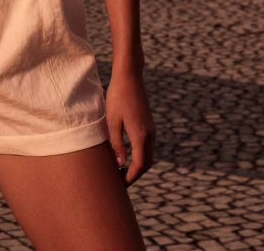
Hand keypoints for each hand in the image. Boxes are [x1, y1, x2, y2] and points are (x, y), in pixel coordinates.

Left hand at [105, 67, 155, 185]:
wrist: (129, 77)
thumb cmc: (117, 97)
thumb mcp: (112, 122)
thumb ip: (116, 144)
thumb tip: (120, 164)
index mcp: (141, 135)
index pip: (139, 165)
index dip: (131, 177)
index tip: (121, 185)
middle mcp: (150, 134)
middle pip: (146, 163)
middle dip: (135, 174)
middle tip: (120, 181)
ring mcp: (151, 129)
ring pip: (149, 155)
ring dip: (139, 165)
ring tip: (122, 170)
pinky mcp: (149, 124)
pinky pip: (148, 146)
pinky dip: (141, 155)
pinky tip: (128, 155)